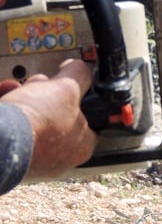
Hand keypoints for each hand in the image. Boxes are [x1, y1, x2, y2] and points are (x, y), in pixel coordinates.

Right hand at [0, 59, 97, 176]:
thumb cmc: (38, 122)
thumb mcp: (68, 87)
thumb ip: (78, 76)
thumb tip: (79, 68)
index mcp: (81, 146)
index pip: (91, 121)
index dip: (82, 98)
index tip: (73, 86)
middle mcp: (58, 156)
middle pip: (58, 116)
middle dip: (48, 94)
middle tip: (43, 85)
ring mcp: (34, 155)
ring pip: (33, 118)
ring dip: (25, 97)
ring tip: (20, 88)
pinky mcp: (13, 151)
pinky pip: (13, 125)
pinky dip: (9, 106)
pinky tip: (5, 92)